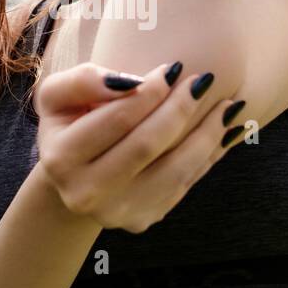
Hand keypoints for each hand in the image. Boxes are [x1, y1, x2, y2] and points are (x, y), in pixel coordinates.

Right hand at [34, 61, 248, 233]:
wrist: (72, 175)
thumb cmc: (70, 123)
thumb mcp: (59, 94)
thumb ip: (84, 80)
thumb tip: (131, 82)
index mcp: (61, 158)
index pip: (118, 118)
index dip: (151, 90)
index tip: (174, 68)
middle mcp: (86, 193)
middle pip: (147, 145)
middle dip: (181, 109)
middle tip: (204, 80)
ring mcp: (116, 212)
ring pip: (174, 170)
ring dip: (207, 135)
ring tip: (228, 106)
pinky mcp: (142, 220)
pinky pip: (183, 184)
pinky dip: (209, 156)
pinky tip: (225, 132)